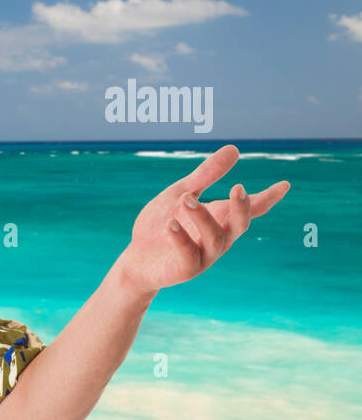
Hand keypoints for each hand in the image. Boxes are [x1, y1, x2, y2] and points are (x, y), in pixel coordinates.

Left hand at [118, 144, 289, 294]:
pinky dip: (182, 239)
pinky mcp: (186, 270)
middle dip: (242, 208)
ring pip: (215, 238)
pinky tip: (171, 225)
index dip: (267, 198)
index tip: (284, 184)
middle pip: (240, 225)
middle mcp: (218, 238)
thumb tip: (234, 149)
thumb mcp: (179, 194)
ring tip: (185, 199)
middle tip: (238, 188)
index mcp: (219, 219)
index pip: (249, 209)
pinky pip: (189, 256)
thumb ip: (204, 176)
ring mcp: (204, 256)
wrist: (135, 258)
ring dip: (202, 217)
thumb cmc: (160, 226)